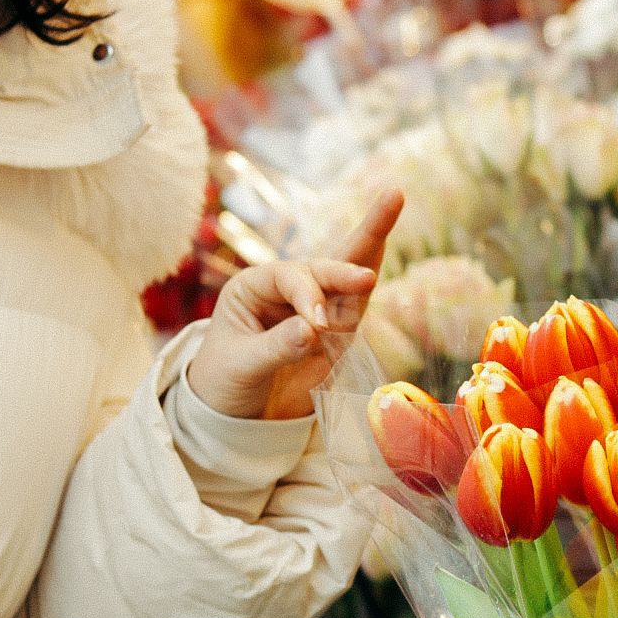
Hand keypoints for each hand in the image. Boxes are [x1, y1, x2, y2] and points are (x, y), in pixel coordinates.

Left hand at [184, 189, 402, 422]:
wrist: (236, 419)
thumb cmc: (225, 383)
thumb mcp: (241, 365)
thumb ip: (277, 346)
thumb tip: (314, 330)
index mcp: (254, 288)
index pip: (291, 277)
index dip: (308, 296)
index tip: (316, 327)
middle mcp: (287, 291)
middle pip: (325, 261)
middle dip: (358, 237)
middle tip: (390, 200)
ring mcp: (315, 310)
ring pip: (346, 275)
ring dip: (371, 241)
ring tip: (392, 198)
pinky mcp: (336, 334)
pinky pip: (355, 305)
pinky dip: (368, 282)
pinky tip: (382, 248)